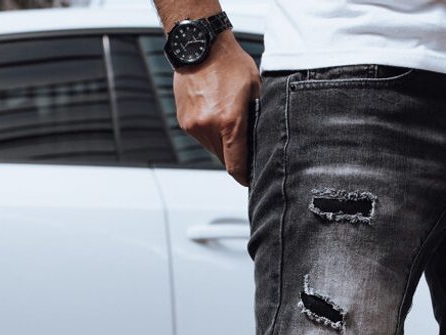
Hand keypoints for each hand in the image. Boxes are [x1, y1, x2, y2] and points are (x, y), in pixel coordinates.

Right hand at [173, 33, 260, 185]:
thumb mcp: (255, 90)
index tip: (250, 180)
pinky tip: (215, 113)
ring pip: (212, 148)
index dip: (244, 177)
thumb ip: (257, 118)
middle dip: (235, 158)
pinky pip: (200, 136)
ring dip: (221, 144)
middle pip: (224, 159)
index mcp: (229, 123)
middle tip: (245, 148)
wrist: (200, 44)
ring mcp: (193, 125)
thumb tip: (261, 140)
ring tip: (227, 122)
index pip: (236, 166)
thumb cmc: (230, 63)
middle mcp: (208, 127)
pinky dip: (209, 132)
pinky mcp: (184, 120)